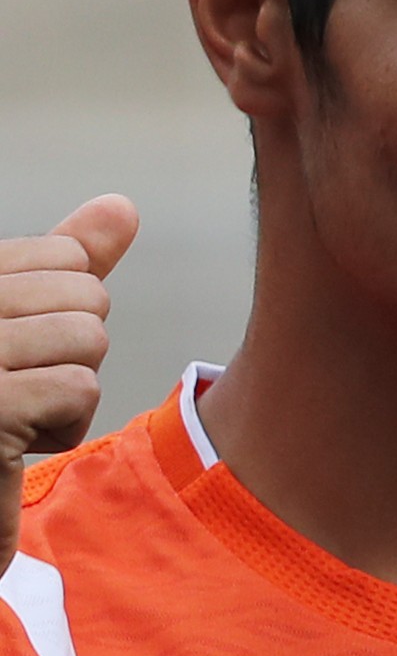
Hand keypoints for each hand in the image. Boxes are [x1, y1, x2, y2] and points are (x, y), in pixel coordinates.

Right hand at [0, 194, 137, 576]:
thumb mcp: (25, 319)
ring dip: (66, 389)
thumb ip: (68, 264)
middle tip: (13, 389)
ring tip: (12, 415)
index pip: (66, 254)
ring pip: (89, 338)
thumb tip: (125, 207)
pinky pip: (80, 388)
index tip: (13, 351)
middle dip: (70, 351)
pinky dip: (63, 425)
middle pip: (87, 295)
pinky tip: (14, 447)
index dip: (60, 308)